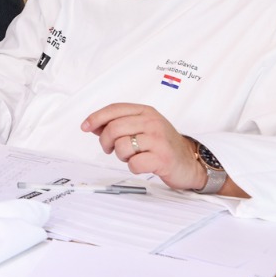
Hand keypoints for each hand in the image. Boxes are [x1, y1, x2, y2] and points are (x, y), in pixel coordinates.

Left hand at [80, 103, 206, 190]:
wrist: (190, 162)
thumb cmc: (162, 145)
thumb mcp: (142, 127)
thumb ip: (119, 124)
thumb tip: (92, 125)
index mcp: (146, 112)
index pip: (114, 109)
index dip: (96, 118)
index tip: (85, 127)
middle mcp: (152, 123)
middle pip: (114, 128)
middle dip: (105, 141)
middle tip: (109, 149)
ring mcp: (158, 140)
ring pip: (122, 146)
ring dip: (121, 155)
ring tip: (132, 156)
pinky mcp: (162, 158)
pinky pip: (133, 163)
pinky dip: (133, 167)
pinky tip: (142, 165)